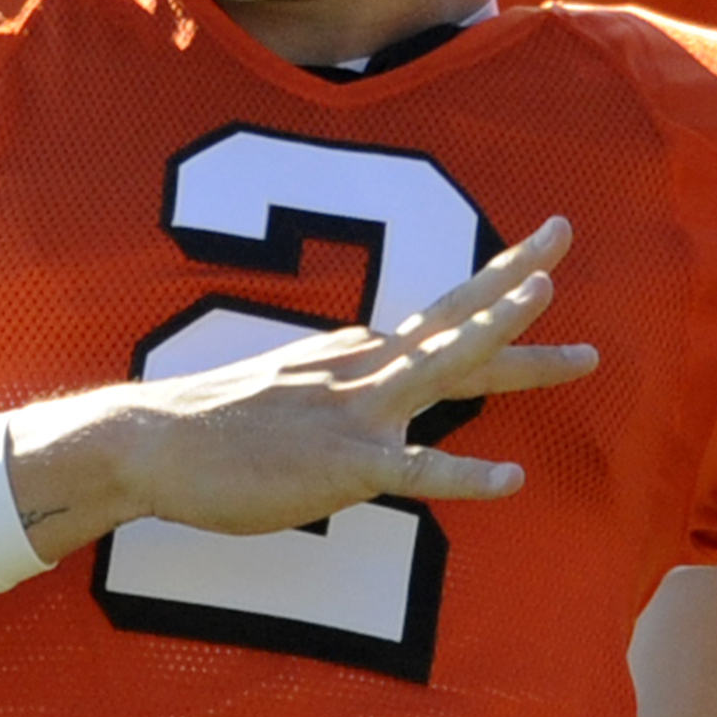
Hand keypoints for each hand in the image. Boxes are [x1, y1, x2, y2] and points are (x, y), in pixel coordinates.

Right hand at [6, 218, 599, 562]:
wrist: (151, 443)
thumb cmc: (216, 426)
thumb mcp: (292, 388)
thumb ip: (343, 385)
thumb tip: (374, 374)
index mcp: (358, 353)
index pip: (442, 313)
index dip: (498, 282)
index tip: (545, 253)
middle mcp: (365, 369)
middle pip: (456, 321)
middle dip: (516, 284)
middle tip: (564, 235)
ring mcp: (356, 413)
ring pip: (443, 370)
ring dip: (503, 347)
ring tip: (564, 334)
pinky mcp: (342, 465)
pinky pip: (415, 471)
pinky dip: (466, 475)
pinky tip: (511, 481)